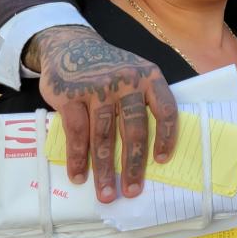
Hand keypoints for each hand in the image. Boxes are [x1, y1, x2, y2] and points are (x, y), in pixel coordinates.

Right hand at [28, 25, 177, 201]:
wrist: (70, 44)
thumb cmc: (109, 69)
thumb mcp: (134, 72)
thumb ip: (143, 101)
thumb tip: (148, 152)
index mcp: (149, 76)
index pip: (165, 109)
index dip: (166, 137)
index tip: (162, 161)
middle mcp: (126, 81)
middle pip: (134, 129)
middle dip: (133, 165)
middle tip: (132, 191)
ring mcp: (97, 88)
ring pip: (103, 136)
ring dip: (104, 170)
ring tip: (107, 193)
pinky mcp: (70, 95)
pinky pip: (76, 133)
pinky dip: (77, 158)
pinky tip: (79, 175)